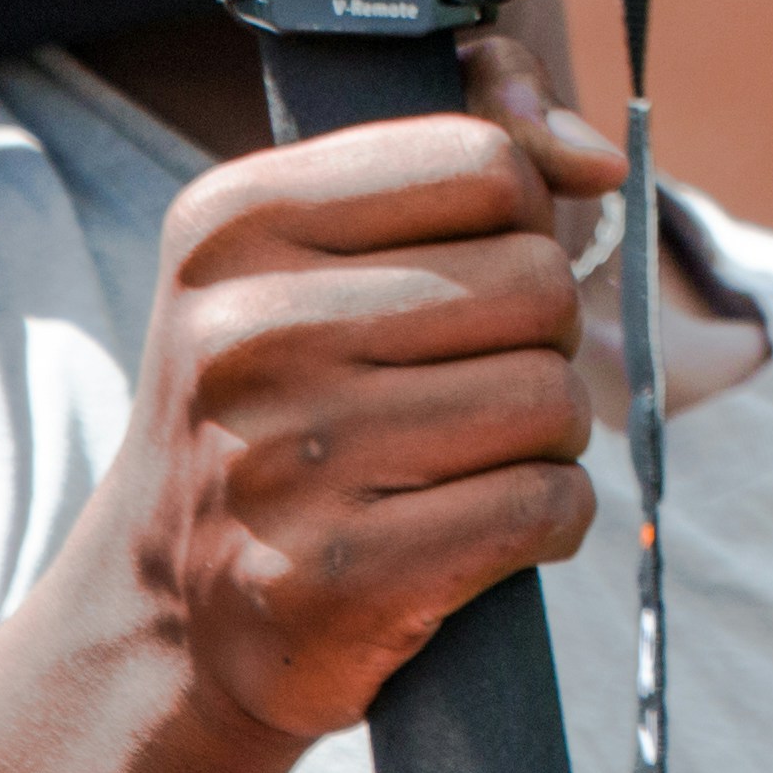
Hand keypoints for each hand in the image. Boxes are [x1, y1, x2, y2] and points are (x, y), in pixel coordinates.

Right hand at [89, 57, 621, 742]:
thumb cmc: (284, 406)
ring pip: (552, 396)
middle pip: (536, 282)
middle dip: (543, 339)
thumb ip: (472, 156)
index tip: (473, 277)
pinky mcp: (341, 578)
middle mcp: (245, 331)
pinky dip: (551, 518)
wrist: (171, 617)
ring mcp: (286, 461)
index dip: (521, 221)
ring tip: (475, 456)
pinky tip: (484, 529)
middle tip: (476, 383)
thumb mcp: (316, 252)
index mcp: (234, 221)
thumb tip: (602, 155)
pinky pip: (544, 506)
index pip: (486, 164)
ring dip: (551, 436)